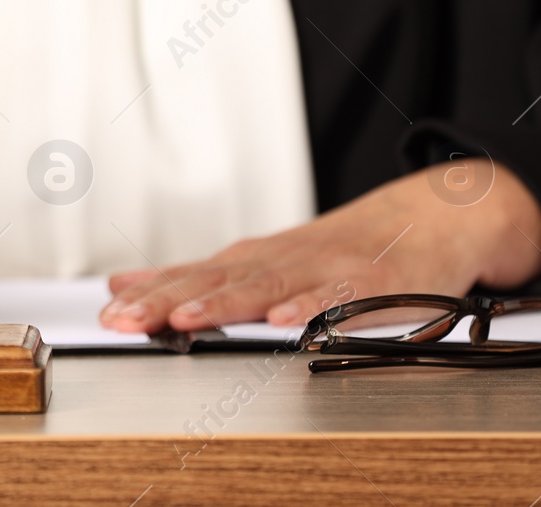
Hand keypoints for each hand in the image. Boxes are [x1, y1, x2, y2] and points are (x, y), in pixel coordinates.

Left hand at [99, 160, 540, 332]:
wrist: (432, 217)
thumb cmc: (341, 248)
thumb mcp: (260, 259)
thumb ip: (194, 277)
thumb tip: (121, 283)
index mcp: (254, 260)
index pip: (190, 277)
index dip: (147, 295)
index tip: (107, 311)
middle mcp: (284, 261)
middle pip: (217, 282)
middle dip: (167, 301)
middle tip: (124, 318)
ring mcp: (328, 271)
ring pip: (270, 287)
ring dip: (226, 304)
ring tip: (185, 318)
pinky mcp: (376, 285)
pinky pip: (343, 301)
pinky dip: (315, 310)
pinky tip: (288, 324)